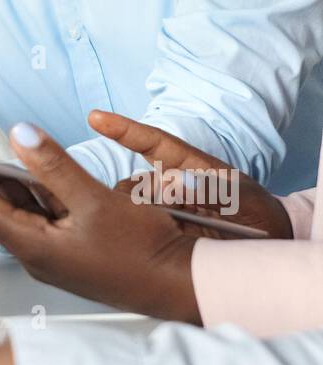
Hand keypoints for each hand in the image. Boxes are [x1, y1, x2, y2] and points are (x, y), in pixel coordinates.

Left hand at [0, 123, 199, 321]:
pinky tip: (29, 171)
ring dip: (0, 183)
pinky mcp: (71, 249)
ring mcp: (55, 253)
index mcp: (35, 246)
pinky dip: (30, 192)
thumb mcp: (94, 200)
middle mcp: (38, 253)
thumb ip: (54, 166)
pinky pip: (41, 214)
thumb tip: (20, 134)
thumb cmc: (142, 253)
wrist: (179, 284)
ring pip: (19, 210)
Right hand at [93, 110, 292, 239]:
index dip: (124, 129)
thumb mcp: (243, 199)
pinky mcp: (163, 233)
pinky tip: (164, 246)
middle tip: (173, 219)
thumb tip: (176, 183)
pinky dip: (144, 236)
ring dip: (143, 222)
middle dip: (140, 199)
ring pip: (135, 210)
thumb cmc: (258, 214)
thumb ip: (212, 191)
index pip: (154, 142)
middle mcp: (173, 186)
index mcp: (191, 166)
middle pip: (137, 185)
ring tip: (178, 236)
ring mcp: (166, 210)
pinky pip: (141, 231)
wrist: (268, 243)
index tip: (95, 118)